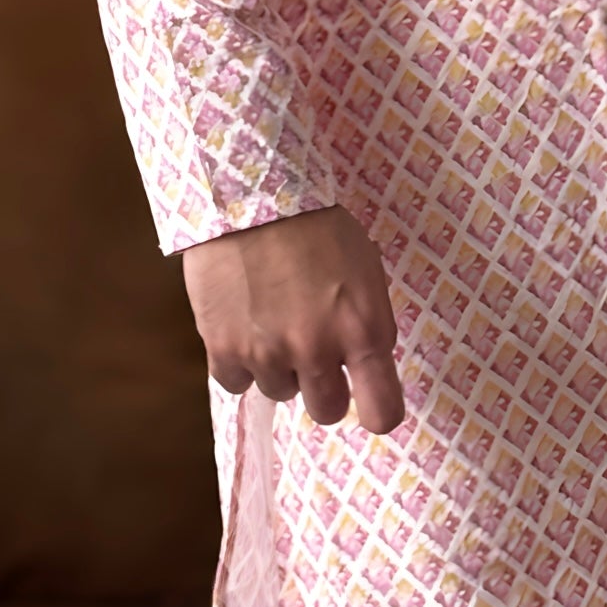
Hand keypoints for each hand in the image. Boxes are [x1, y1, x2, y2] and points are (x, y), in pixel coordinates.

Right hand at [179, 207, 405, 432]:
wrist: (252, 195)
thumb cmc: (319, 224)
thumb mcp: (365, 269)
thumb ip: (364, 324)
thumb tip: (361, 364)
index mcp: (365, 331)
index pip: (382, 411)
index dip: (377, 411)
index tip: (370, 402)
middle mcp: (319, 352)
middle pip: (328, 411)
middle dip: (323, 388)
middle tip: (312, 352)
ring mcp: (269, 355)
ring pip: (280, 392)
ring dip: (279, 366)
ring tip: (272, 318)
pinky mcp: (224, 350)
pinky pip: (236, 383)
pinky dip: (238, 361)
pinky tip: (241, 325)